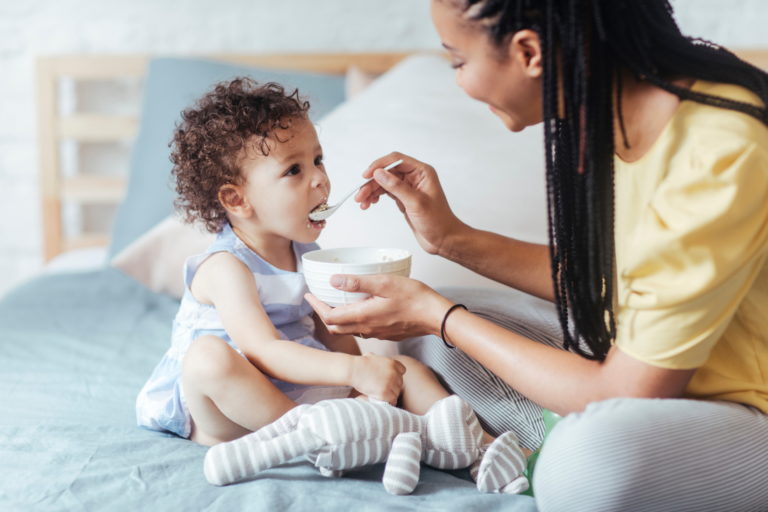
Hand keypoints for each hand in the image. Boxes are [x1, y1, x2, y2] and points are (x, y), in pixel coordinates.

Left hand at [304, 273, 451, 340]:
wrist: (436, 316)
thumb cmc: (415, 298)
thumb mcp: (385, 283)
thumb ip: (358, 283)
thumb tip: (334, 280)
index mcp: (363, 316)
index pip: (329, 317)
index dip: (316, 306)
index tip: (310, 295)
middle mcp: (366, 328)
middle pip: (335, 327)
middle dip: (323, 313)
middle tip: (318, 299)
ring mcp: (376, 333)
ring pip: (348, 329)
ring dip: (337, 318)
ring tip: (335, 302)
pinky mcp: (385, 333)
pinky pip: (361, 330)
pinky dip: (352, 321)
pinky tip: (358, 309)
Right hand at [349, 354, 406, 404]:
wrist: (353, 369)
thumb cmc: (359, 363)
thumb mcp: (372, 356)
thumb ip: (378, 359)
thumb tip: (373, 357)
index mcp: (393, 363)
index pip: (402, 371)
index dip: (396, 375)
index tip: (389, 379)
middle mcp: (394, 373)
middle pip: (399, 383)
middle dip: (393, 386)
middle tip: (384, 388)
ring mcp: (390, 383)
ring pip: (396, 392)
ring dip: (390, 394)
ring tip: (382, 394)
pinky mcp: (385, 392)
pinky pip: (392, 400)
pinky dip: (389, 401)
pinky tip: (383, 400)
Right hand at [355, 152, 465, 255]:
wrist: (444, 239)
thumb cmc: (438, 221)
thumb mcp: (416, 203)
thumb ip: (397, 187)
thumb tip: (379, 173)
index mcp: (422, 172)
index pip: (396, 161)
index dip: (379, 166)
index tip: (367, 175)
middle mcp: (415, 177)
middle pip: (387, 172)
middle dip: (372, 183)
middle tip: (361, 194)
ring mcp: (408, 188)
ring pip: (384, 183)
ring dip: (371, 191)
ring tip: (362, 202)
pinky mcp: (404, 198)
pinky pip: (386, 192)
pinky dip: (376, 197)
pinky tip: (370, 203)